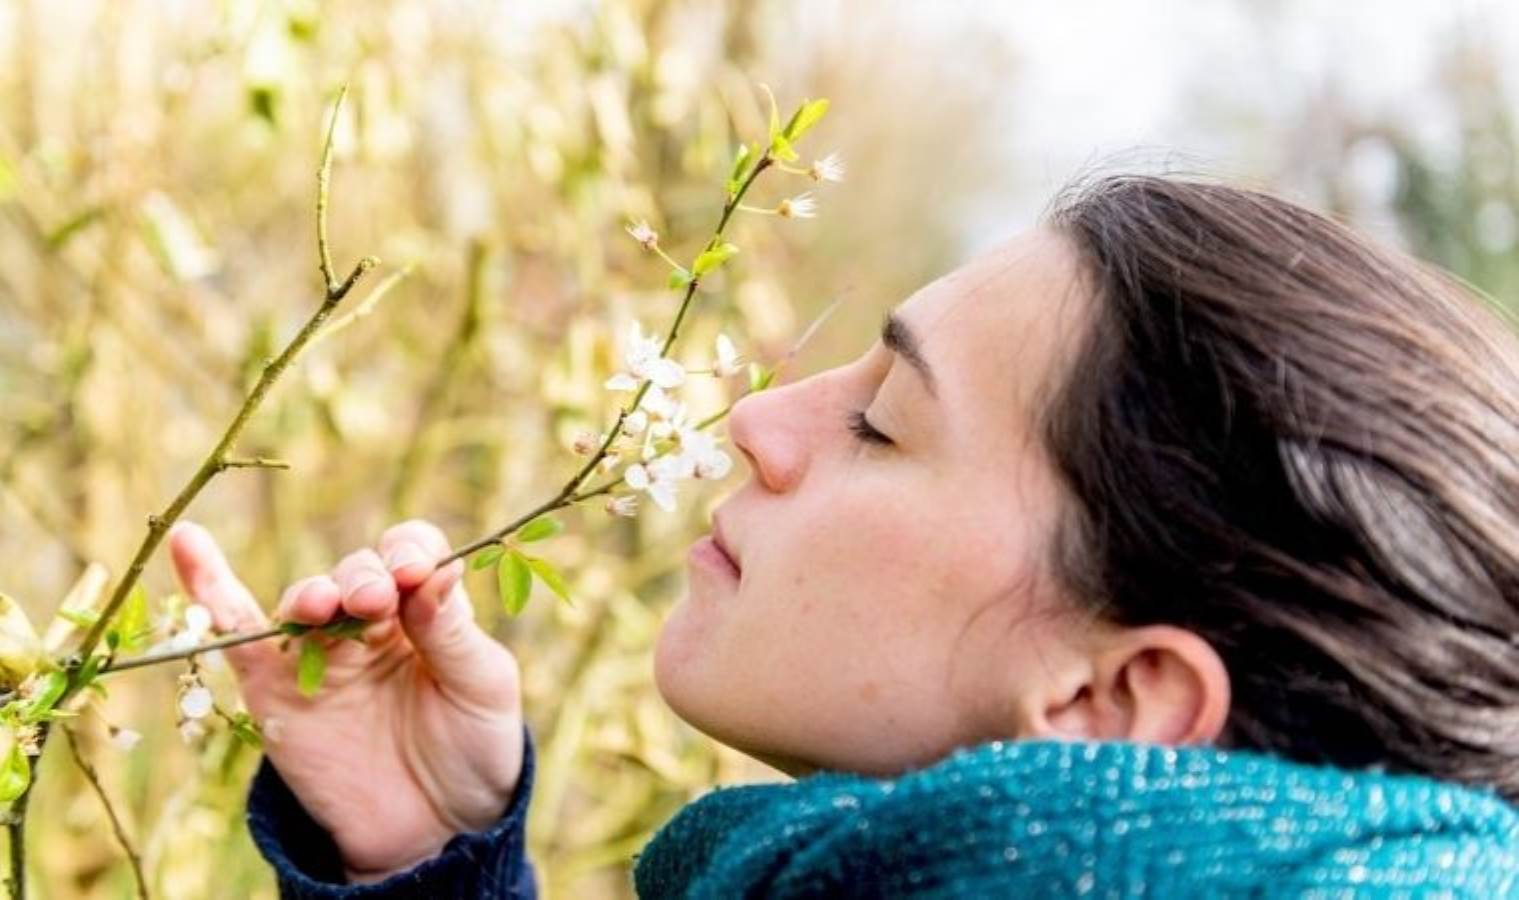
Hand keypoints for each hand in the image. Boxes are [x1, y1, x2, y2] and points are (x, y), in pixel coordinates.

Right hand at [166, 519, 523, 882]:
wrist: (432, 831)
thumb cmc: (472, 749)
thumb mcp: (483, 687)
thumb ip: (455, 632)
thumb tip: (441, 571)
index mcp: (425, 610)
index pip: (412, 552)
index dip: (410, 552)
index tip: (415, 574)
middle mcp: (370, 622)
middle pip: (356, 572)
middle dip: (363, 578)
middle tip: (375, 599)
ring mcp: (320, 655)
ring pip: (304, 602)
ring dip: (313, 595)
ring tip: (327, 604)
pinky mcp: (276, 691)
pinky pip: (237, 636)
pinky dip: (209, 589)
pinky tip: (187, 542)